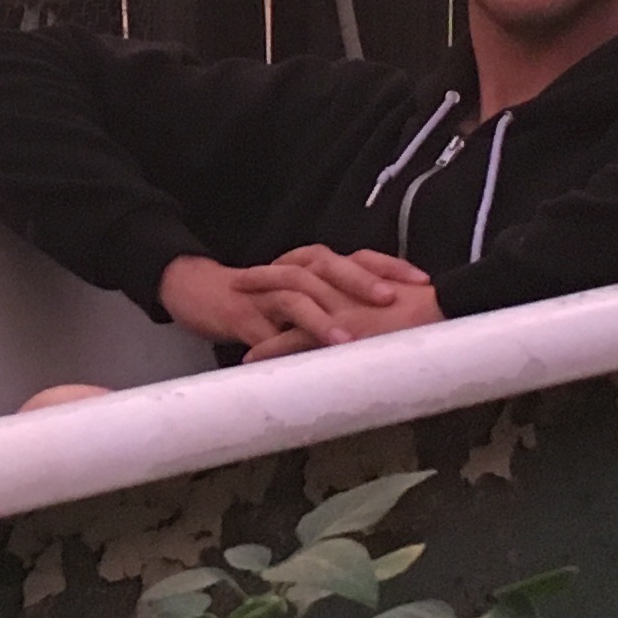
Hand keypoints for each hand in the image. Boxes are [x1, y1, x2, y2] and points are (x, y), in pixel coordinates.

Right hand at [159, 245, 436, 355]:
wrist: (197, 290)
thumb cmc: (261, 299)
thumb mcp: (304, 298)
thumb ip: (338, 305)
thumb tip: (389, 327)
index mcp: (310, 264)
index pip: (355, 257)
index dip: (387, 266)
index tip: (421, 281)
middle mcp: (290, 271)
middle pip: (328, 267)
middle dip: (360, 282)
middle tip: (391, 301)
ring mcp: (264, 291)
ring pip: (296, 294)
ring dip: (322, 317)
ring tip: (346, 341)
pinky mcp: (240, 314)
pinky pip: (262, 329)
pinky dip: (278, 344)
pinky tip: (294, 361)